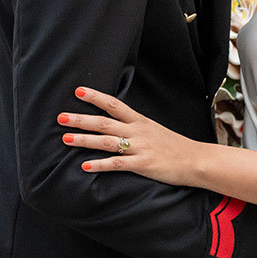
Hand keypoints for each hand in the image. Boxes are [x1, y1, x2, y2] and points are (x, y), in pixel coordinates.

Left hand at [59, 87, 201, 186]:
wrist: (196, 160)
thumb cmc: (174, 147)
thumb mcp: (154, 130)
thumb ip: (134, 127)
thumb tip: (114, 125)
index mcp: (140, 121)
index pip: (114, 104)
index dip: (96, 97)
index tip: (78, 91)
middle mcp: (137, 131)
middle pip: (105, 122)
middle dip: (81, 119)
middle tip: (60, 117)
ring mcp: (140, 148)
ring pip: (107, 141)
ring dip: (85, 139)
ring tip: (66, 138)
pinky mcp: (143, 164)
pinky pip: (118, 164)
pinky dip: (100, 164)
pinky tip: (85, 166)